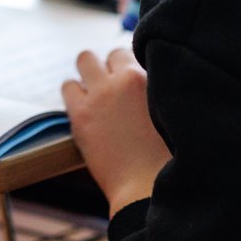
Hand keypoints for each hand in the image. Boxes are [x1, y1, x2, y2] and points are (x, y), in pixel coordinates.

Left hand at [63, 48, 171, 214]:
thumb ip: (160, 93)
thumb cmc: (168, 158)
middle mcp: (124, 79)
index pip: (138, 52)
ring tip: (97, 94)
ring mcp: (99, 94)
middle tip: (117, 89)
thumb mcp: (172, 115)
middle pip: (113, 53)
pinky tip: (84, 108)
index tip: (134, 81)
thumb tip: (151, 84)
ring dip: (91, 73)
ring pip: (85, 59)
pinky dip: (75, 93)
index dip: (135, 68)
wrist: (147, 188)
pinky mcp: (80, 114)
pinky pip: (68, 86)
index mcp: (151, 77)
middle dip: (114, 67)